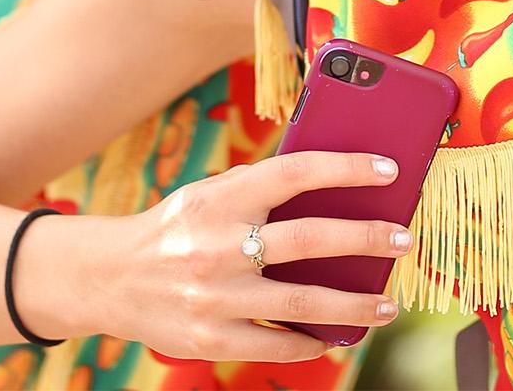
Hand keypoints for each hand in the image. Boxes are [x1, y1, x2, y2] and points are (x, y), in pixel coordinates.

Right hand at [95, 149, 411, 361]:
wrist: (108, 278)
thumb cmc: (173, 230)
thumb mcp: (205, 195)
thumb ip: (256, 188)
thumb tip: (327, 182)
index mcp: (219, 200)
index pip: (295, 173)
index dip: (346, 168)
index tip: (388, 169)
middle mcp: (217, 246)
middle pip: (309, 240)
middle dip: (366, 239)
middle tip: (404, 238)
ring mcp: (215, 297)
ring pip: (303, 303)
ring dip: (354, 305)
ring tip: (386, 304)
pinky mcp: (212, 339)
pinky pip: (277, 344)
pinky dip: (311, 341)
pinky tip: (335, 335)